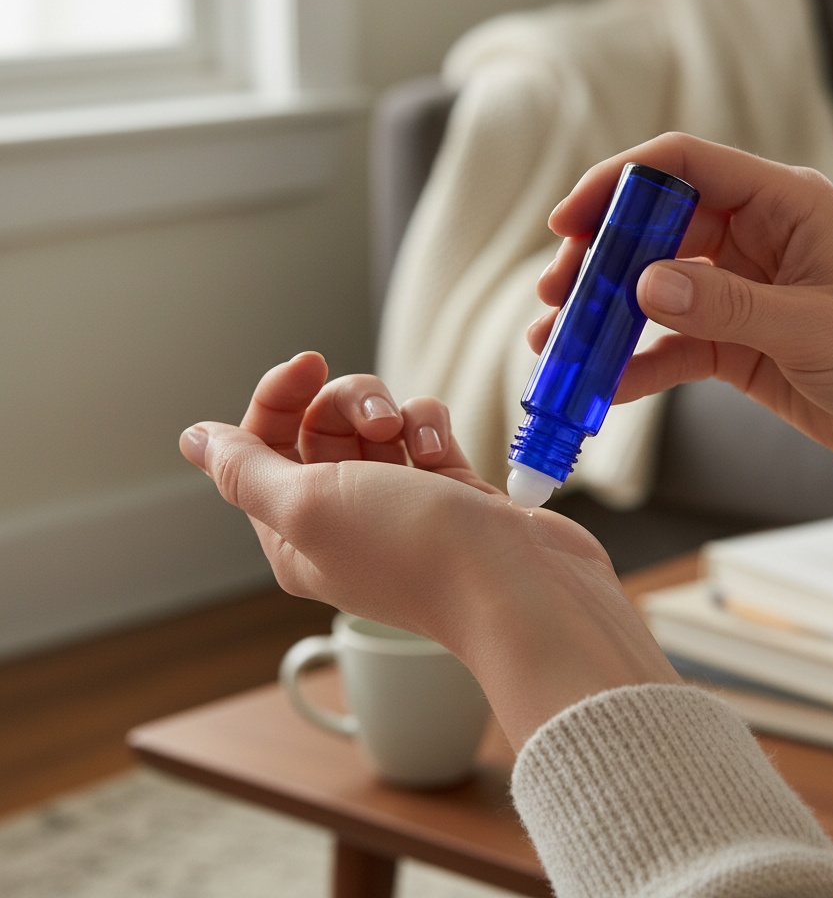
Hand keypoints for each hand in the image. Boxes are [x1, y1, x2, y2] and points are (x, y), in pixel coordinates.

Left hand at [180, 354, 679, 747]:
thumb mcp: (307, 505)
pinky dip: (431, 429)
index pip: (261, 445)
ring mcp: (398, 502)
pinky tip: (443, 453)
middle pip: (319, 427)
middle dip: (344, 406)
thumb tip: (194, 439)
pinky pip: (423, 431)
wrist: (517, 586)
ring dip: (391, 414)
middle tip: (376, 423)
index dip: (277, 399)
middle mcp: (342, 517)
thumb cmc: (411, 549)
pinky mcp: (447, 489)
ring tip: (412, 442)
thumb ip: (244, 469)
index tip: (307, 366)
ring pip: (373, 423)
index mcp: (294, 532)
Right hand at [532, 134, 832, 542]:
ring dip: (605, 314)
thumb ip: (726, 305)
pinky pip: (669, 344)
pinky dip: (634, 363)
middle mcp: (753, 238)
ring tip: (557, 342)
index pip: (684, 166)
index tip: (566, 221)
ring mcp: (738, 291)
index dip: (618, 183)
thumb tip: (643, 286)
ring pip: (652, 289)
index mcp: (782, 204)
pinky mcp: (731, 340)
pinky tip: (603, 386)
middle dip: (598, 259)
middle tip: (556, 293)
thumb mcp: (812, 327)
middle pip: (654, 229)